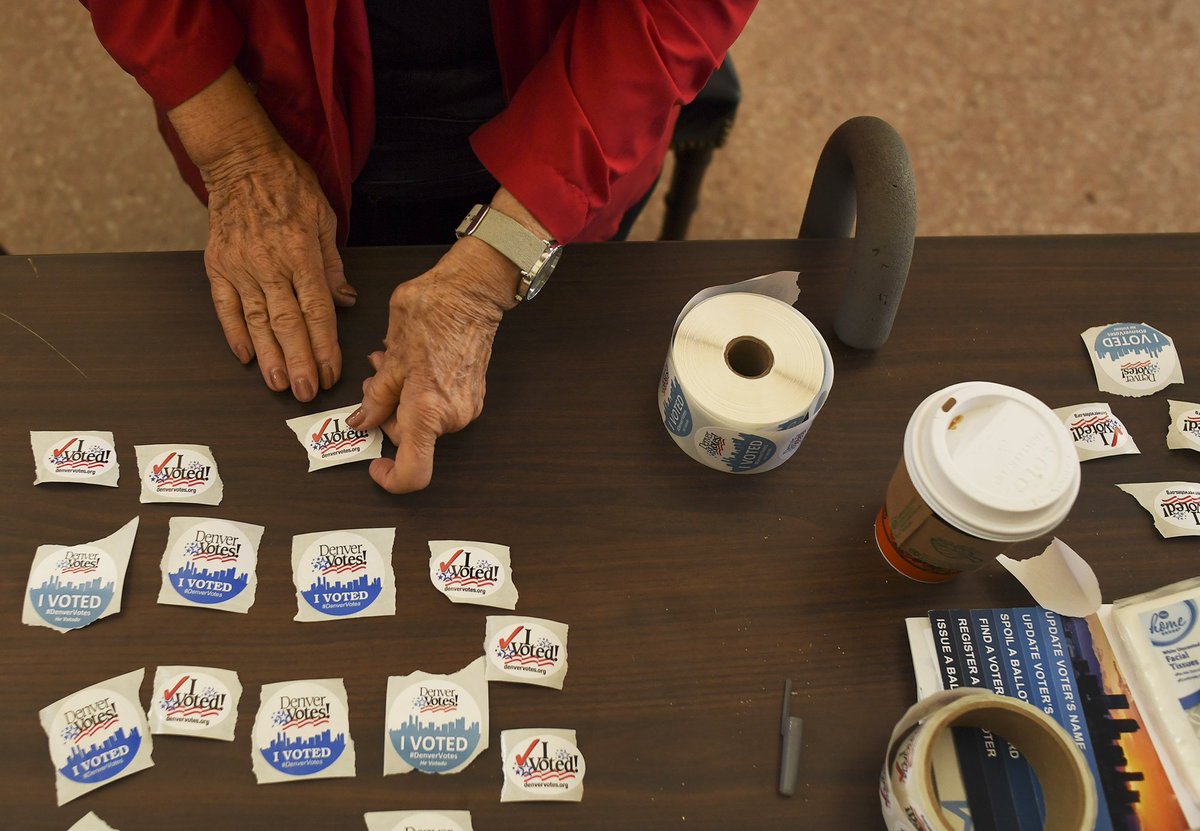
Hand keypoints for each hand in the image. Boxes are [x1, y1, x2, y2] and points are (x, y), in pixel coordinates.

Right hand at [203, 145, 353, 400]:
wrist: (241, 160)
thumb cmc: (288, 185)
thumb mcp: (324, 219)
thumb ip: (333, 265)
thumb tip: (345, 301)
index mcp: (301, 254)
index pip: (317, 310)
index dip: (324, 345)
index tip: (331, 371)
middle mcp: (270, 264)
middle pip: (287, 323)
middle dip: (298, 362)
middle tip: (305, 392)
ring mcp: (241, 267)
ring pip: (256, 321)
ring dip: (269, 356)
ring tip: (277, 384)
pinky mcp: (218, 265)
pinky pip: (225, 306)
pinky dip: (234, 333)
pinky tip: (246, 356)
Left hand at [346, 237, 519, 491]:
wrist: (472, 293)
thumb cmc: (435, 316)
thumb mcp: (392, 358)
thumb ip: (376, 398)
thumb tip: (363, 421)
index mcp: (429, 413)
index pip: (414, 473)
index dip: (391, 478)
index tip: (376, 466)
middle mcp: (453, 417)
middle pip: (410, 438)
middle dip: (386, 413)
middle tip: (374, 378)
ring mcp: (466, 407)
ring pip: (422, 419)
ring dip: (400, 397)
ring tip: (390, 360)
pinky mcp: (472, 395)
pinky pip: (438, 406)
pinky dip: (419, 391)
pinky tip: (411, 362)